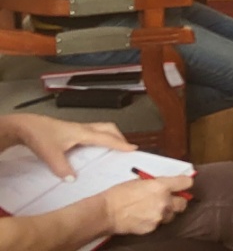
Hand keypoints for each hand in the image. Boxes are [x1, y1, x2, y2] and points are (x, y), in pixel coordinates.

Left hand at [7, 115, 134, 179]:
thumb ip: (63, 168)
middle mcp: (82, 128)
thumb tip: (73, 179)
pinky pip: (92, 131)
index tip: (133, 149)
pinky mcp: (70, 130)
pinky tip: (94, 146)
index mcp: (82, 133)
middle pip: (108, 128)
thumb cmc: (39, 136)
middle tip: (125, 147)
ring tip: (114, 145)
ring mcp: (77, 128)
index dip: (120, 144)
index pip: (106, 138)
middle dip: (119, 136)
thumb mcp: (51, 154)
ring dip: (110, 135)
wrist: (25, 126)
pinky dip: (100, 137)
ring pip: (100, 128)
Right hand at [102, 176, 190, 234]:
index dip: (184, 183)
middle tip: (168, 200)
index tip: (182, 185)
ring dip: (166, 212)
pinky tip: (143, 217)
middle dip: (177, 201)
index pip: (186, 183)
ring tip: (152, 209)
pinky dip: (155, 220)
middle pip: (183, 203)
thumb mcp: (140, 182)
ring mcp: (159, 216)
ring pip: (172, 215)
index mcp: (161, 186)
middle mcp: (164, 201)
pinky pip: (159, 223)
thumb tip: (165, 185)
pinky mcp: (153, 228)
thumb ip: (156, 184)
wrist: (106, 212)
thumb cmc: (119, 194)